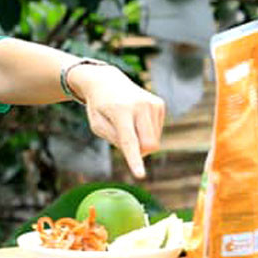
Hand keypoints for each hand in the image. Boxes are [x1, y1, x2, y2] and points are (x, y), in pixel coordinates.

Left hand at [68, 63, 164, 179]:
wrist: (107, 81)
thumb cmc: (99, 107)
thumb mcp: (97, 125)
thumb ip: (115, 140)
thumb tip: (139, 152)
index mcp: (121, 112)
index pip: (130, 142)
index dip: (135, 160)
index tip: (140, 175)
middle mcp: (141, 106)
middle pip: (149, 145)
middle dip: (139, 152)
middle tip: (123, 140)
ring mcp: (153, 103)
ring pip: (154, 140)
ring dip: (141, 140)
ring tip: (127, 123)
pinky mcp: (160, 104)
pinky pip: (157, 131)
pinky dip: (146, 131)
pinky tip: (136, 119)